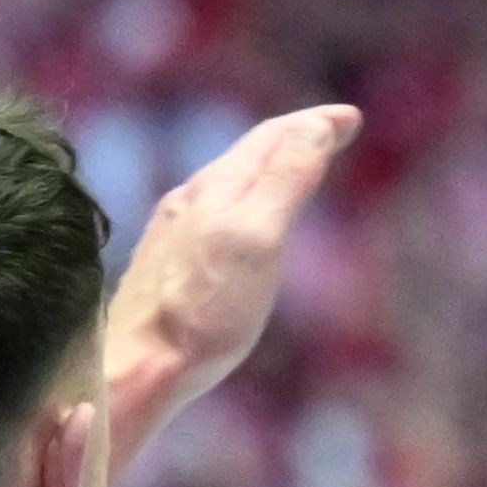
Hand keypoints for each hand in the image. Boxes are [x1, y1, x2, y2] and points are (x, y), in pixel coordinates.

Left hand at [103, 105, 360, 470]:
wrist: (136, 368)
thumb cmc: (202, 313)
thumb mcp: (256, 239)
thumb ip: (285, 181)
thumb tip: (316, 128)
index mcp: (216, 188)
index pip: (272, 138)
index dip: (314, 123)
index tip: (351, 118)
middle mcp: (190, 201)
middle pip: (249, 154)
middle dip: (294, 138)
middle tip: (332, 131)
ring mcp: (175, 232)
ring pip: (229, 183)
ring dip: (268, 168)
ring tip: (294, 167)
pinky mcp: (167, 265)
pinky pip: (215, 212)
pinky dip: (245, 200)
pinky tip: (244, 221)